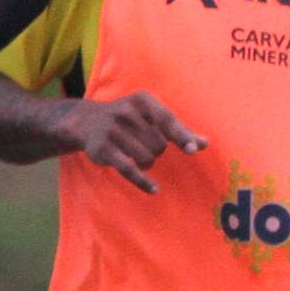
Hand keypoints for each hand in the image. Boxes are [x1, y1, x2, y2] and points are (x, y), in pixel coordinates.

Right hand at [61, 93, 205, 192]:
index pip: (167, 120)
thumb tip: (204, 143)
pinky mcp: (103, 149)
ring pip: (147, 158)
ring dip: (147, 163)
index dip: (181, 136)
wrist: (85, 121)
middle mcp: (126, 112)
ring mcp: (113, 130)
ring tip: (136, 155)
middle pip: (159, 144)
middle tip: (144, 145)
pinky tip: (154, 189)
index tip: (191, 149)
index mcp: (142, 101)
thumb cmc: (129, 119)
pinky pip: (129, 169)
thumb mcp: (150, 117)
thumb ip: (177, 129)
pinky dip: (143, 181)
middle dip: (157, 150)